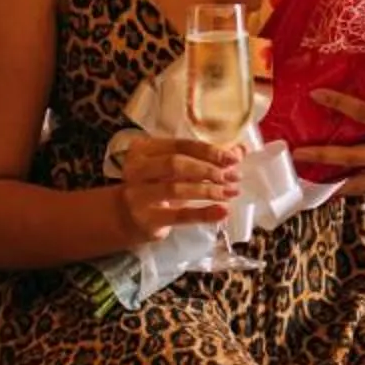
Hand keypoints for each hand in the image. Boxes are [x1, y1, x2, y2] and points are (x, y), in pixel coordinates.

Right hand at [114, 134, 244, 241]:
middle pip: (176, 164)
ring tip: (231, 192)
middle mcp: (137, 169)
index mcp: (144, 148)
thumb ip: (204, 158)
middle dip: (209, 169)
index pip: (181, 145)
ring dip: (209, 190)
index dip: (209, 151)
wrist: (124, 216)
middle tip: (233, 176)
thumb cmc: (155, 185)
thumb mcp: (174, 168)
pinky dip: (203, 214)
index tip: (233, 158)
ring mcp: (138, 195)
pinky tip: (222, 212)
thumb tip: (240, 150)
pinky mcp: (146, 219)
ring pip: (176, 189)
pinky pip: (179, 216)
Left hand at [302, 69, 364, 193]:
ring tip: (311, 187)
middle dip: (323, 156)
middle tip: (297, 154)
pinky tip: (340, 191)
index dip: (339, 103)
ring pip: (360, 182)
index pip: (364, 114)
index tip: (316, 95)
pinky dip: (355, 190)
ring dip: (335, 184)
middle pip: (352, 157)